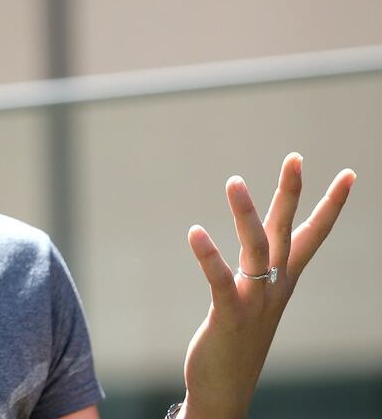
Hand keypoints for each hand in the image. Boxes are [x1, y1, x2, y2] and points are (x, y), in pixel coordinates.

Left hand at [178, 153, 355, 418]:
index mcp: (284, 280)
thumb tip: (262, 240)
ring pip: (257, 249)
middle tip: (295, 157)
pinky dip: (209, 255)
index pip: (313, 235)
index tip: (349, 174)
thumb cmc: (238, 338)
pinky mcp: (230, 315)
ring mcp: (256, 301)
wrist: (227, 388)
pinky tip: (195, 232)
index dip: (331, 205)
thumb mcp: (256, 297)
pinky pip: (221, 280)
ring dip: (246, 213)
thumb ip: (260, 268)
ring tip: (234, 180)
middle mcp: (275, 287)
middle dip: (293, 194)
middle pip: (288, 232)